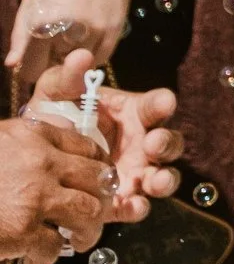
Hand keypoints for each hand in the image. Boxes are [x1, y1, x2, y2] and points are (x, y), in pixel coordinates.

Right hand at [0, 111, 111, 263]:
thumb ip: (25, 142)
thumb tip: (57, 147)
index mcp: (31, 135)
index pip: (86, 146)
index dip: (98, 166)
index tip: (98, 181)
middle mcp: (40, 162)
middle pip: (99, 179)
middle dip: (102, 200)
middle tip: (93, 215)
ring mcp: (35, 197)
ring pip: (89, 214)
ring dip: (87, 231)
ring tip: (75, 241)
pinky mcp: (23, 231)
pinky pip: (55, 247)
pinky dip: (47, 258)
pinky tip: (34, 260)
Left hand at [8, 0, 133, 82]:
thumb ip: (20, 34)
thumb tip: (12, 65)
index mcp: (42, 23)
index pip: (31, 69)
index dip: (31, 64)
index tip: (35, 56)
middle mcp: (69, 32)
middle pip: (54, 68)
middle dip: (52, 59)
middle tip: (55, 37)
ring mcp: (95, 33)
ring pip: (77, 65)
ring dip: (72, 55)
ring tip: (72, 31)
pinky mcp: (114, 32)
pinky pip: (99, 59)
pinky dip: (91, 53)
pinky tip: (87, 33)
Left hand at [32, 53, 178, 213]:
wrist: (35, 160)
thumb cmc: (54, 120)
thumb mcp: (55, 96)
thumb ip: (67, 78)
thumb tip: (81, 56)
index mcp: (134, 113)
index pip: (157, 105)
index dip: (163, 104)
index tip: (164, 103)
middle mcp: (141, 143)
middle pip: (169, 143)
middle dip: (167, 143)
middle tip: (153, 143)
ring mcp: (135, 174)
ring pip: (163, 178)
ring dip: (164, 179)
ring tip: (154, 180)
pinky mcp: (121, 201)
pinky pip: (137, 207)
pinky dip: (138, 207)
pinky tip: (131, 205)